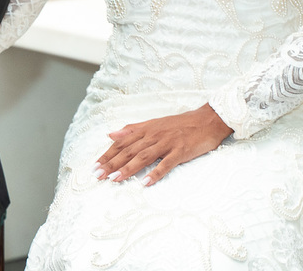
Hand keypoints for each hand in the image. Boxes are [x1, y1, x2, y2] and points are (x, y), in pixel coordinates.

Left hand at [94, 103, 232, 186]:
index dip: (108, 154)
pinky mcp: (180, 151)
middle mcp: (153, 135)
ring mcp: (167, 143)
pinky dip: (155, 173)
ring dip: (128, 169)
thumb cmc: (180, 124)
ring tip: (114, 180)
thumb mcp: (153, 124)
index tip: (95, 166)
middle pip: (129, 150)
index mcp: (146, 129)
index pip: (122, 143)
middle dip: (112, 163)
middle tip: (98, 176)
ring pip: (143, 157)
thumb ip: (132, 130)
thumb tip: (111, 134)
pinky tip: (145, 182)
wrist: (207, 119)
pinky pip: (166, 163)